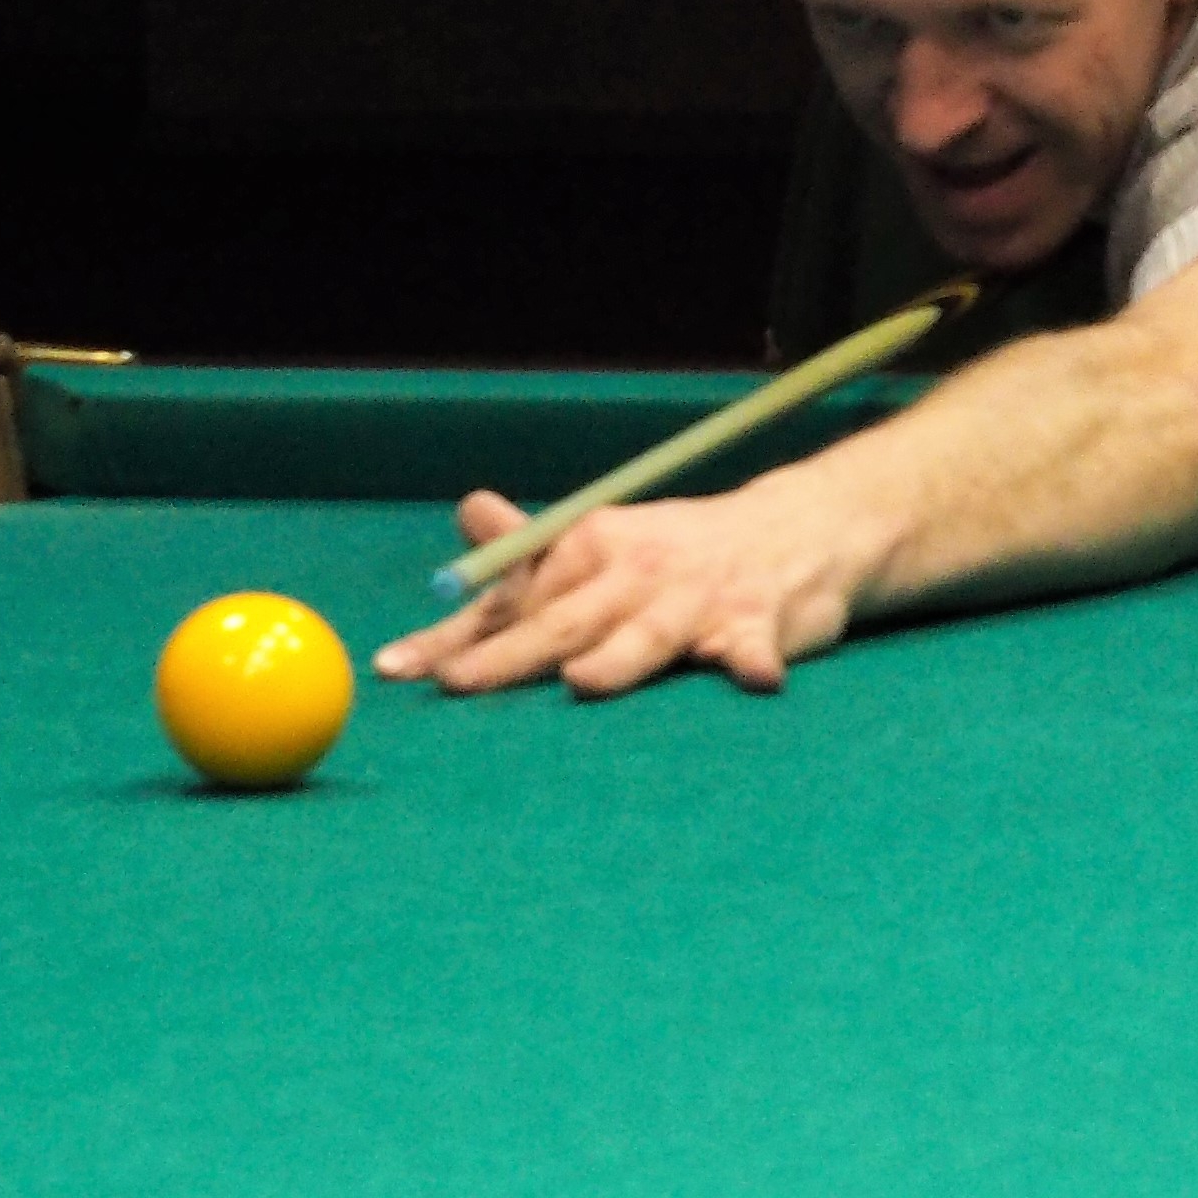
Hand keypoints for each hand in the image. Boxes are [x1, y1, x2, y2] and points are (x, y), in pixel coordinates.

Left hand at [372, 481, 868, 698]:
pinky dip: (754, 660)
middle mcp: (638, 570)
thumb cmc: (682, 552)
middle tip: (459, 684)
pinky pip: (755, 645)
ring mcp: (700, 598)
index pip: (511, 598)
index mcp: (592, 549)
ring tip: (585, 681)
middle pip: (565, 620)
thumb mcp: (606, 541)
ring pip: (651, 634)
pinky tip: (755, 679)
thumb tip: (468, 514)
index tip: (396, 669)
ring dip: (620, 657)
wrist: (801, 528)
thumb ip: (531, 554)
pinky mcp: (762, 621)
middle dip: (511, 653)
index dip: (452, 635)